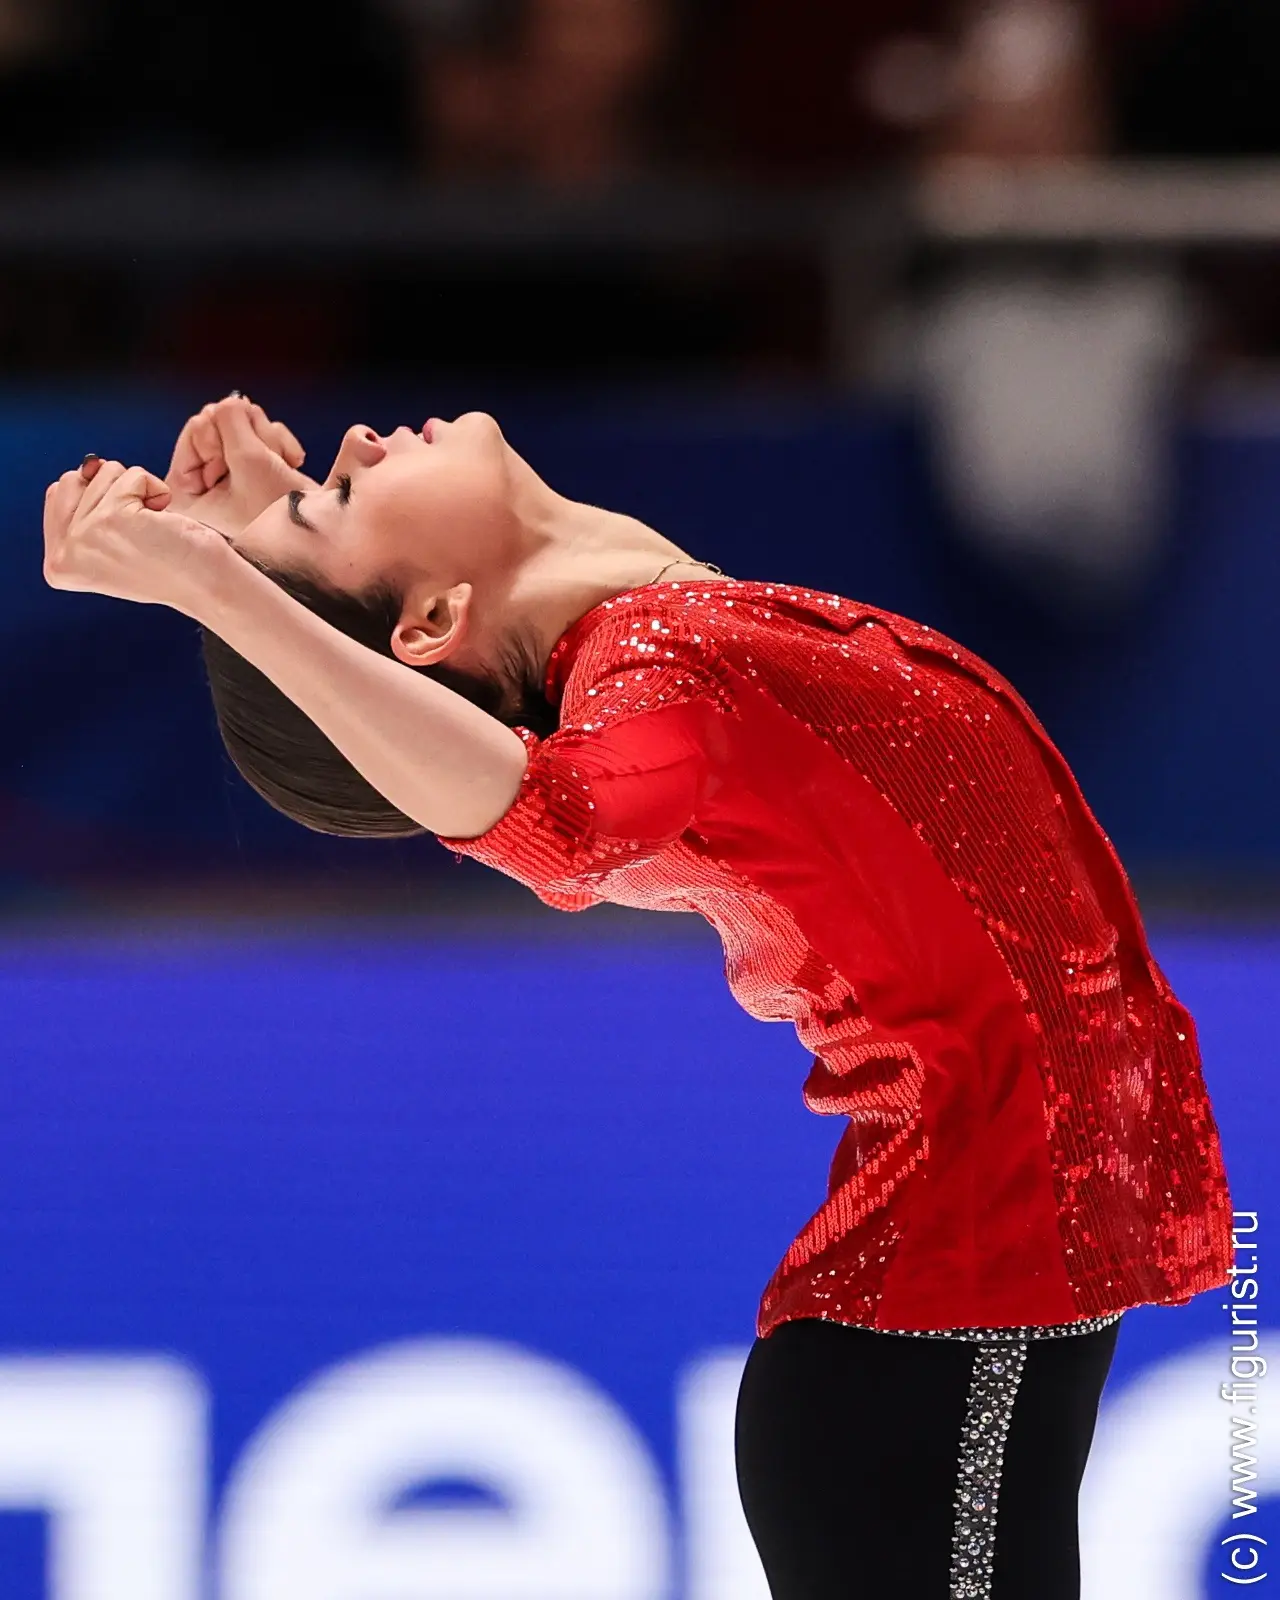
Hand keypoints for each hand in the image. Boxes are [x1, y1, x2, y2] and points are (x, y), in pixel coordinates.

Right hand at [43, 457, 233, 616]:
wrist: (206, 585)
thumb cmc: (168, 565)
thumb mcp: (111, 540)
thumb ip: (86, 506)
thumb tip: (90, 464)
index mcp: (57, 564)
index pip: (57, 492)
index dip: (98, 499)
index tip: (123, 534)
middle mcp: (63, 555)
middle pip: (75, 478)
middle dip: (114, 491)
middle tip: (139, 531)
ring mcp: (84, 537)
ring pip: (106, 472)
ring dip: (138, 493)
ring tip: (154, 529)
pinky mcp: (112, 518)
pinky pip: (134, 476)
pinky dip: (157, 491)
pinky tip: (166, 523)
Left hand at [165, 393, 314, 537]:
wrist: (325, 546)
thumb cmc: (284, 519)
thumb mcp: (250, 461)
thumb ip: (230, 420)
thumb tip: (230, 402)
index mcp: (188, 496)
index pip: (195, 431)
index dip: (223, 434)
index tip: (240, 459)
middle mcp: (205, 492)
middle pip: (220, 427)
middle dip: (250, 437)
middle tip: (268, 458)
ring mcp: (232, 487)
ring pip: (243, 431)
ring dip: (269, 441)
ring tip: (284, 463)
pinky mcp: (255, 482)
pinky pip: (260, 442)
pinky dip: (279, 447)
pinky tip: (291, 464)